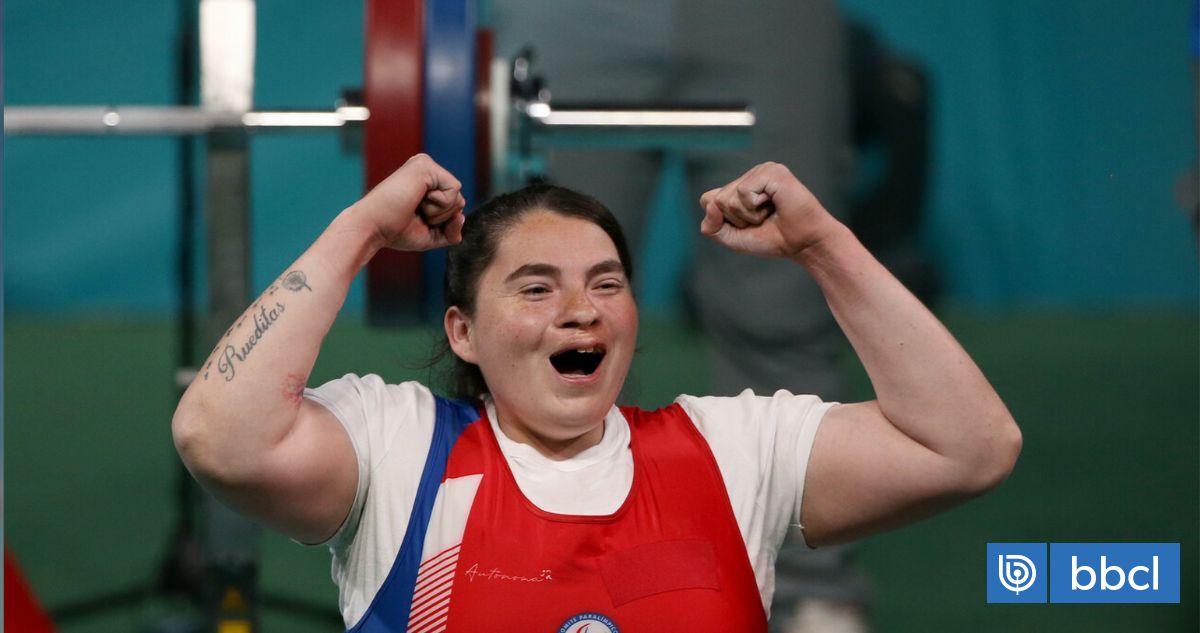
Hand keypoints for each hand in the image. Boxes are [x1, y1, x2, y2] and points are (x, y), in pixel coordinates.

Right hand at [351, 153, 466, 251]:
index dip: (441, 223)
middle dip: (441, 218)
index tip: (414, 220)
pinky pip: (454, 190)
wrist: (371, 228)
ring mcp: (425, 165)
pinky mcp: (425, 165)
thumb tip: (462, 215)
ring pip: (458, 197)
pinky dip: (439, 205)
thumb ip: (451, 230)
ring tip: (413, 207)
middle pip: (459, 202)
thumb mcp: (431, 235)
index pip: (454, 206)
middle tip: (413, 214)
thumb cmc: (395, 232)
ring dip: (438, 213)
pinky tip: (417, 200)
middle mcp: (426, 170)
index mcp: (426, 183)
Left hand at [699, 162, 842, 258]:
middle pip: (717, 200)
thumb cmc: (773, 239)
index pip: (708, 199)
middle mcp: (750, 175)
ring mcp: (762, 170)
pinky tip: (774, 205)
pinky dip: (756, 208)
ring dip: (748, 215)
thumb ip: (712, 227)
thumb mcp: (734, 238)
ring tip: (769, 213)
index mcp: (741, 186)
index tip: (748, 225)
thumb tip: (710, 205)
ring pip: (729, 197)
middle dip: (737, 219)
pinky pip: (743, 193)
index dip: (722, 220)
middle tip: (763, 220)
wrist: (804, 244)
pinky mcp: (771, 172)